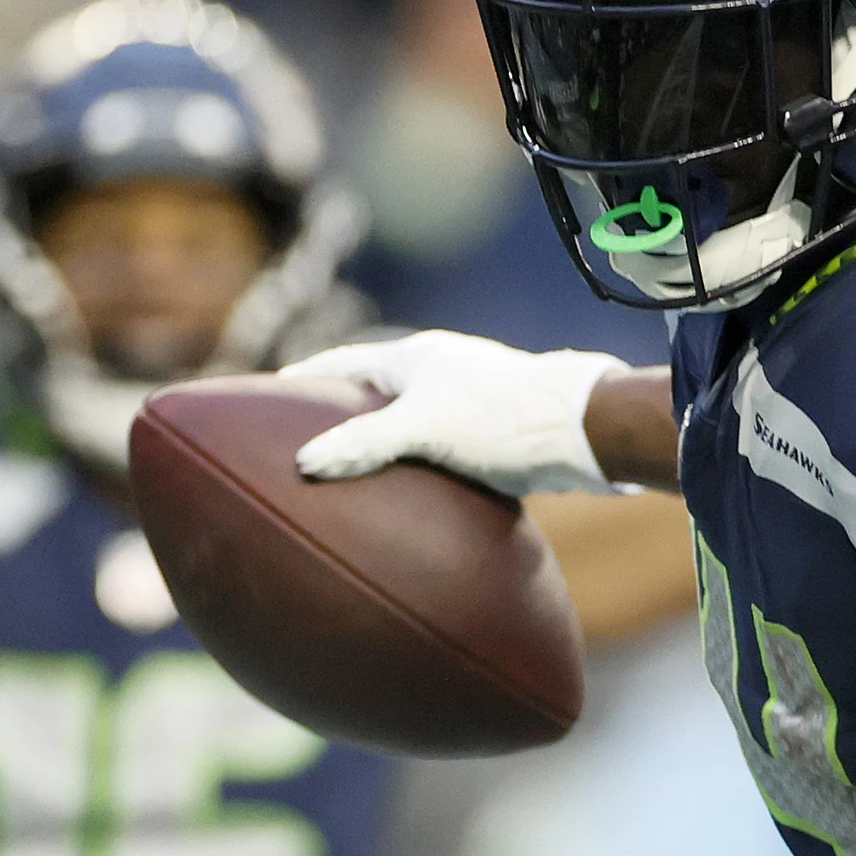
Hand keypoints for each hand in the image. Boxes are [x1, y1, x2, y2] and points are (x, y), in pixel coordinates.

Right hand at [284, 330, 629, 496]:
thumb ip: (364, 444)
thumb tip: (306, 462)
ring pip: (407, 422)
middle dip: (340, 413)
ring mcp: (465, 401)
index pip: (345, 362)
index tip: (275, 392)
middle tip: (302, 438)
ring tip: (346, 476)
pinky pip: (434, 449)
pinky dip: (411, 467)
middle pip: (374, 390)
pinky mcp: (489, 433)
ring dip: (379, 444)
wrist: (580, 432)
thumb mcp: (423, 427)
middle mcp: (439, 372)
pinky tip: (404, 499)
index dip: (309, 378)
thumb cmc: (501, 417)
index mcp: (415, 356)